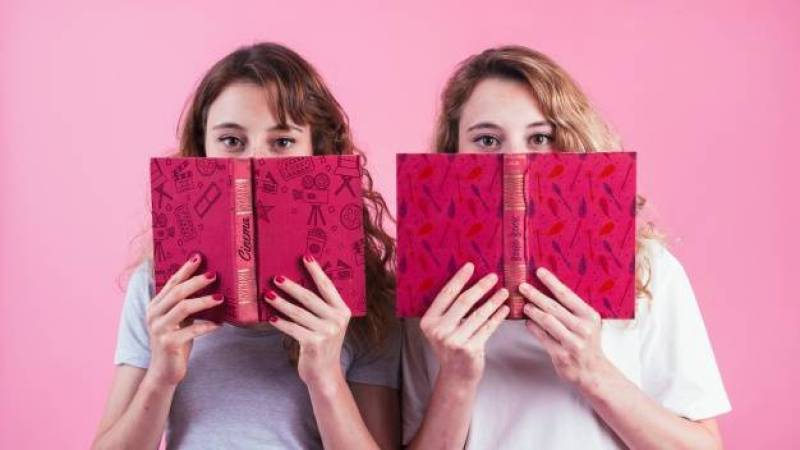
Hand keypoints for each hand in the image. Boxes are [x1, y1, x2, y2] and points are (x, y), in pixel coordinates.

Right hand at [146, 254, 222, 385]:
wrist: (164, 372)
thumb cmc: (176, 342)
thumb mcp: (180, 320)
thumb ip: (186, 304)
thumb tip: (209, 284)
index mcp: (155, 306)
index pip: (171, 283)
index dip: (185, 269)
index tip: (198, 257)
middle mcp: (153, 315)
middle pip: (177, 292)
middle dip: (196, 281)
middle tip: (214, 274)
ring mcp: (159, 329)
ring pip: (183, 308)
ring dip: (204, 301)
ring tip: (220, 297)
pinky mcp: (168, 343)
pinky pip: (191, 331)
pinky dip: (206, 327)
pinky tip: (219, 325)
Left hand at [265, 255, 350, 388]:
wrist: (324, 373)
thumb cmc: (322, 344)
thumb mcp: (328, 324)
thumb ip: (321, 307)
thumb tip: (296, 285)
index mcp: (343, 310)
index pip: (327, 286)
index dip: (316, 271)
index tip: (305, 256)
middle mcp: (337, 319)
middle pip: (310, 297)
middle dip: (291, 286)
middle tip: (276, 277)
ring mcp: (326, 332)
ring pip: (298, 312)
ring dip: (281, 303)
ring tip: (268, 294)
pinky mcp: (314, 343)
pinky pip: (293, 328)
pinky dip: (281, 323)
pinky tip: (271, 318)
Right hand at [419, 262, 509, 384]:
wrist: (456, 376)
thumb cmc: (451, 346)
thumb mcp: (442, 328)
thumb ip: (449, 310)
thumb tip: (470, 282)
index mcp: (428, 321)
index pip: (446, 295)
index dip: (459, 279)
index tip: (471, 266)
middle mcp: (439, 331)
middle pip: (463, 302)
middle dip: (480, 287)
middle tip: (493, 276)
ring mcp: (454, 341)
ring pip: (478, 314)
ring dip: (493, 301)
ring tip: (504, 291)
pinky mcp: (469, 349)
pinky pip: (487, 328)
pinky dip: (497, 317)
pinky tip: (504, 308)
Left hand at [520, 267, 612, 393]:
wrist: (593, 371)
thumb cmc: (587, 343)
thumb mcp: (587, 322)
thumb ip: (571, 309)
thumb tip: (548, 289)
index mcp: (589, 316)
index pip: (567, 295)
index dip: (551, 282)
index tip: (539, 272)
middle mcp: (582, 328)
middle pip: (553, 307)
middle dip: (536, 295)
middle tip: (522, 287)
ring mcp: (572, 342)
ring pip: (547, 321)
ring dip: (533, 311)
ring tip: (524, 305)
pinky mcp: (561, 355)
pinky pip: (543, 337)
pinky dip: (533, 328)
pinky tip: (528, 322)